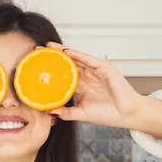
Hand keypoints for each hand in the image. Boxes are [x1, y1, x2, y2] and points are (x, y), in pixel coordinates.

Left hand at [46, 43, 161, 139]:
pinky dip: (78, 55)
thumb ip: (66, 113)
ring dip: (63, 52)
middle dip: (54, 57)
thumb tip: (50, 113)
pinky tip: (67, 52)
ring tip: (49, 47)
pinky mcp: (105, 68)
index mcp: (81, 86)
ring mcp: (96, 71)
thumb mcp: (81, 114)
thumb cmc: (107, 114)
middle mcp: (87, 76)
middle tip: (37, 50)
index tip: (36, 66)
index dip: (51, 70)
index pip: (63, 75)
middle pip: (67, 63)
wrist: (125, 115)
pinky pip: (89, 60)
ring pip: (77, 58)